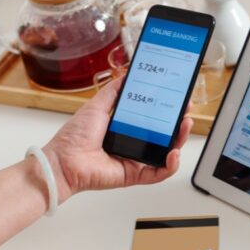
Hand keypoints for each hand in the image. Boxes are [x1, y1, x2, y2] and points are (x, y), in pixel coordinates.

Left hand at [41, 78, 191, 202]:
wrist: (64, 161)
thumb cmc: (74, 138)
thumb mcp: (97, 105)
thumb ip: (114, 91)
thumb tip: (126, 74)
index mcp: (125, 128)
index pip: (153, 118)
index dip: (167, 109)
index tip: (177, 98)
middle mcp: (133, 144)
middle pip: (164, 135)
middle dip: (179, 123)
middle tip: (186, 110)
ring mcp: (136, 160)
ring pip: (166, 153)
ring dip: (179, 140)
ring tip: (184, 126)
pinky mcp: (135, 175)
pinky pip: (159, 173)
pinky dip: (170, 165)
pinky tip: (173, 153)